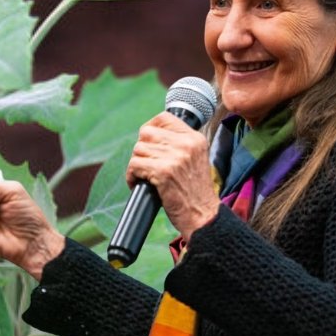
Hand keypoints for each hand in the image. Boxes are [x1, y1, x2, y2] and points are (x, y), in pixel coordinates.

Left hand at [126, 113, 219, 241]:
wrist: (203, 217)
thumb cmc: (195, 192)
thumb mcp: (195, 159)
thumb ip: (179, 143)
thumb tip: (149, 132)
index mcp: (195, 139)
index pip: (164, 118)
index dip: (150, 127)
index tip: (147, 141)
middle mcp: (186, 144)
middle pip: (146, 133)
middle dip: (142, 149)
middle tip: (146, 164)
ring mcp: (175, 157)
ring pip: (138, 149)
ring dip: (136, 165)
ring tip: (144, 176)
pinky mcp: (163, 172)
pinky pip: (135, 165)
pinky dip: (132, 176)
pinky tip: (138, 184)